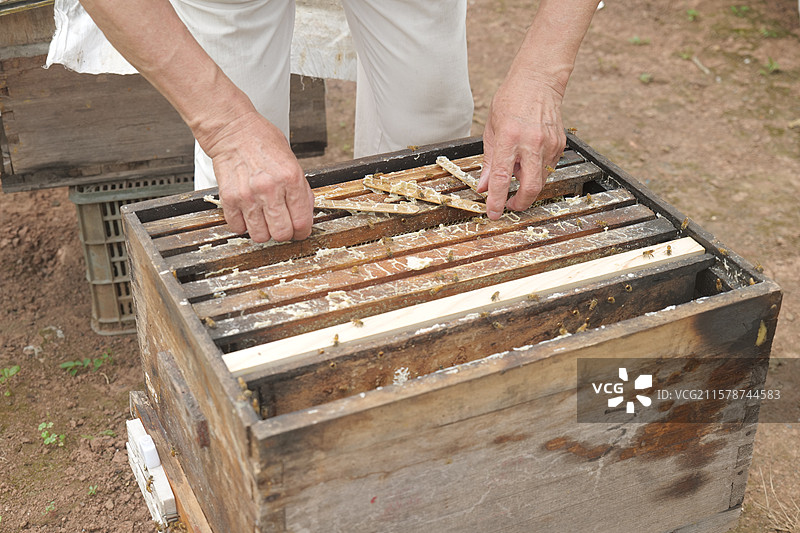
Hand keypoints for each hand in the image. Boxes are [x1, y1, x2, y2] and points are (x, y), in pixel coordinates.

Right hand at [203, 111, 314, 242]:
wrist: (233, 130)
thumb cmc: (263, 142)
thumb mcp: (292, 162)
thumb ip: (300, 189)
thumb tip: (305, 214)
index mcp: (291, 179)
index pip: (302, 221)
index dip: (302, 231)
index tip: (300, 231)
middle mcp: (270, 188)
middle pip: (282, 233)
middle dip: (284, 233)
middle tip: (282, 225)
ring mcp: (248, 195)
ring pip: (260, 236)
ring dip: (263, 232)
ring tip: (263, 219)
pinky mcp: (229, 198)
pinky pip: (238, 228)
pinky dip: (243, 225)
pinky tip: (247, 213)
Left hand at [478, 76, 566, 219]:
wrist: (538, 81)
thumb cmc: (511, 100)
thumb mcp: (491, 129)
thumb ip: (489, 161)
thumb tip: (485, 186)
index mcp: (509, 138)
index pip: (502, 178)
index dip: (497, 200)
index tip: (493, 212)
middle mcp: (531, 143)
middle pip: (530, 188)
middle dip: (520, 203)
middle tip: (509, 205)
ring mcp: (548, 145)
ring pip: (540, 181)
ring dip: (527, 185)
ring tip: (516, 170)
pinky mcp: (559, 145)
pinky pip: (547, 168)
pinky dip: (536, 171)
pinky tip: (528, 159)